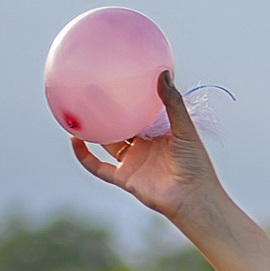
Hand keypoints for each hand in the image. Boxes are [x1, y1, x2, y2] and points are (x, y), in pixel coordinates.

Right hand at [72, 70, 220, 228]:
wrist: (192, 197)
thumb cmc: (195, 163)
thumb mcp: (185, 128)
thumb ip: (173, 102)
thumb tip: (163, 73)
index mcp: (158, 132)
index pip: (139, 111)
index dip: (128, 97)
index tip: (116, 79)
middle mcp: (143, 146)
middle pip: (120, 124)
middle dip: (106, 110)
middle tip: (90, 88)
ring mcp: (132, 162)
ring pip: (106, 143)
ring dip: (92, 130)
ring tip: (76, 111)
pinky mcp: (124, 178)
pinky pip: (98, 166)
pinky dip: (85, 155)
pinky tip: (74, 140)